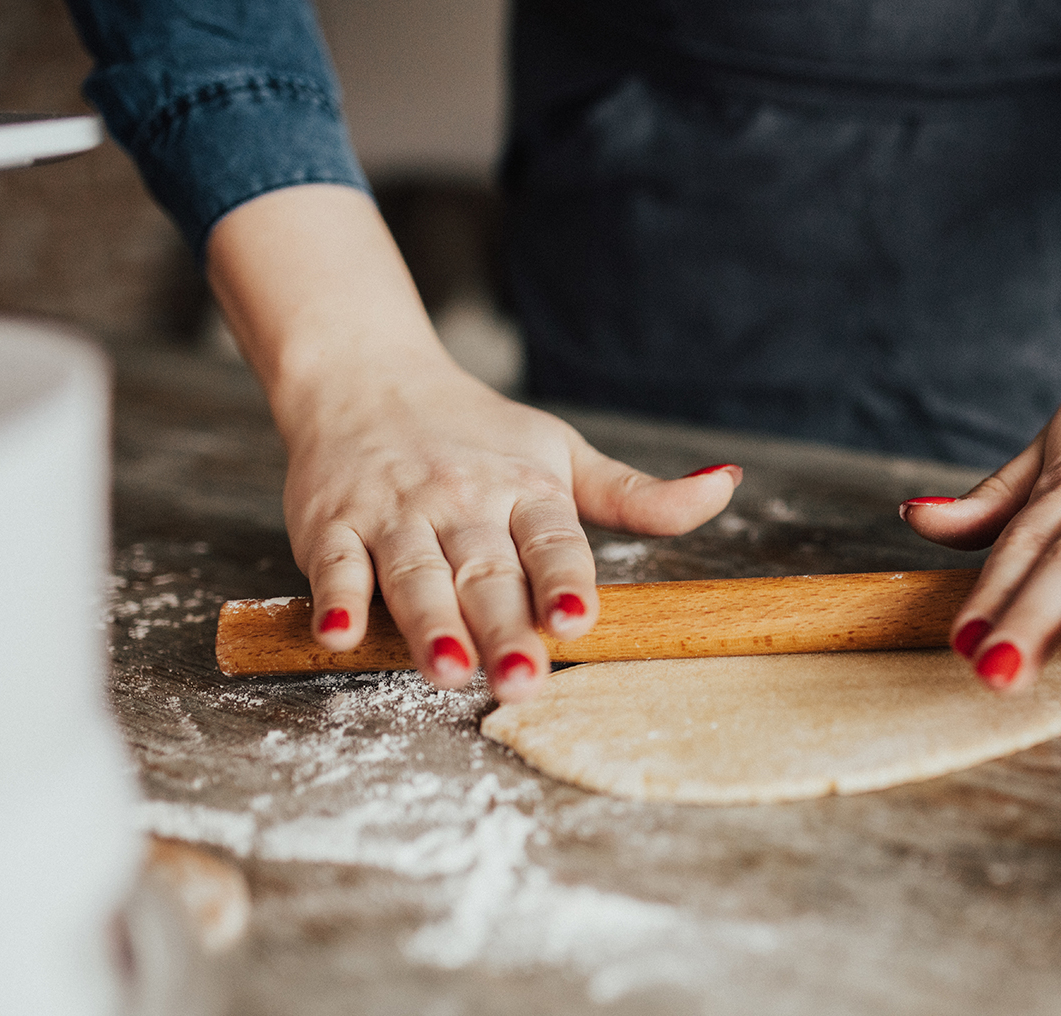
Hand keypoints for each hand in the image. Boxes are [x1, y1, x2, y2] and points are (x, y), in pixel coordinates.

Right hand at [205, 184, 736, 702]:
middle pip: (486, 570)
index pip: (551, 539)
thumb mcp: (564, 456)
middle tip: (522, 681)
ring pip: (415, 572)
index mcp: (526, 489)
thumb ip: (639, 496)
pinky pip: (335, 565)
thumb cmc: (477, 434)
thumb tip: (728, 484)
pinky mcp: (332, 523)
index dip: (564, 578)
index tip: (577, 618)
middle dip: (503, 626)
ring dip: (429, 623)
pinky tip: (340, 637)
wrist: (366, 378)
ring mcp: (396, 512)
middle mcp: (463, 500)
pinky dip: (336, 601)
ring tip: (448, 671)